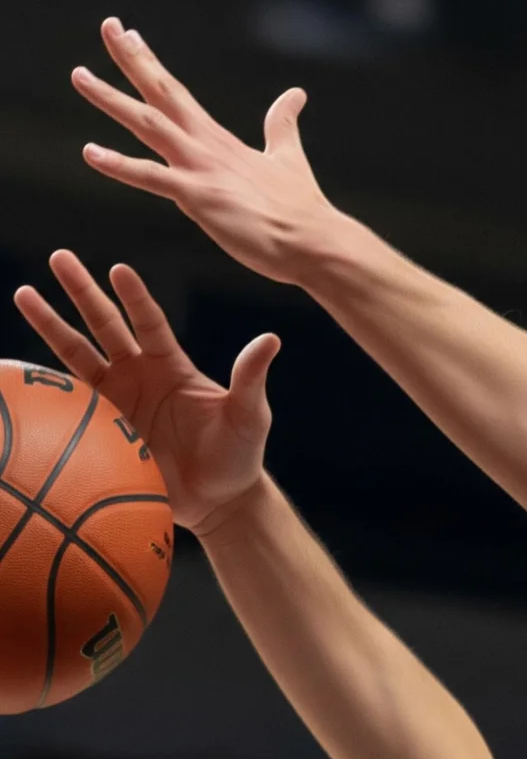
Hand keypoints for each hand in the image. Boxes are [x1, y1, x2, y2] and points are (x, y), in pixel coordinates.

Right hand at [14, 250, 279, 533]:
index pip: (150, 322)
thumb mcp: (250, 414)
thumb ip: (251, 378)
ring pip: (77, 356)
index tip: (118, 269)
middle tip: (60, 257)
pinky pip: (67, 404)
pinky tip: (19, 366)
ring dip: (51, 326)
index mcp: (172, 366)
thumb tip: (271, 339)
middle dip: (83, 292)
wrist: (218, 501)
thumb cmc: (239, 455)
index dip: (135, 296)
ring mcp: (117, 402)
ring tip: (23, 293)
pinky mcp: (99, 432)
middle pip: (105, 326)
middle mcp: (140, 376)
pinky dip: (45, 387)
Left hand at [71, 17, 350, 284]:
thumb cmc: (302, 209)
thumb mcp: (289, 157)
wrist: (313, 239)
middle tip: (109, 27)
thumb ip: (283, 125)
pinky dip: (120, 165)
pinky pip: (152, 179)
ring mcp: (202, 170)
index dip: (152, 65)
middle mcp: (208, 147)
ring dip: (112, 100)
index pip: (179, 94)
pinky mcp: (200, 199)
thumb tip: (295, 94)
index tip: (132, 37)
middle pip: (162, 94)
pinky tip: (90, 152)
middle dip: (132, 60)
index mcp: (223, 142)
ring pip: (150, 126)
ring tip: (80, 76)